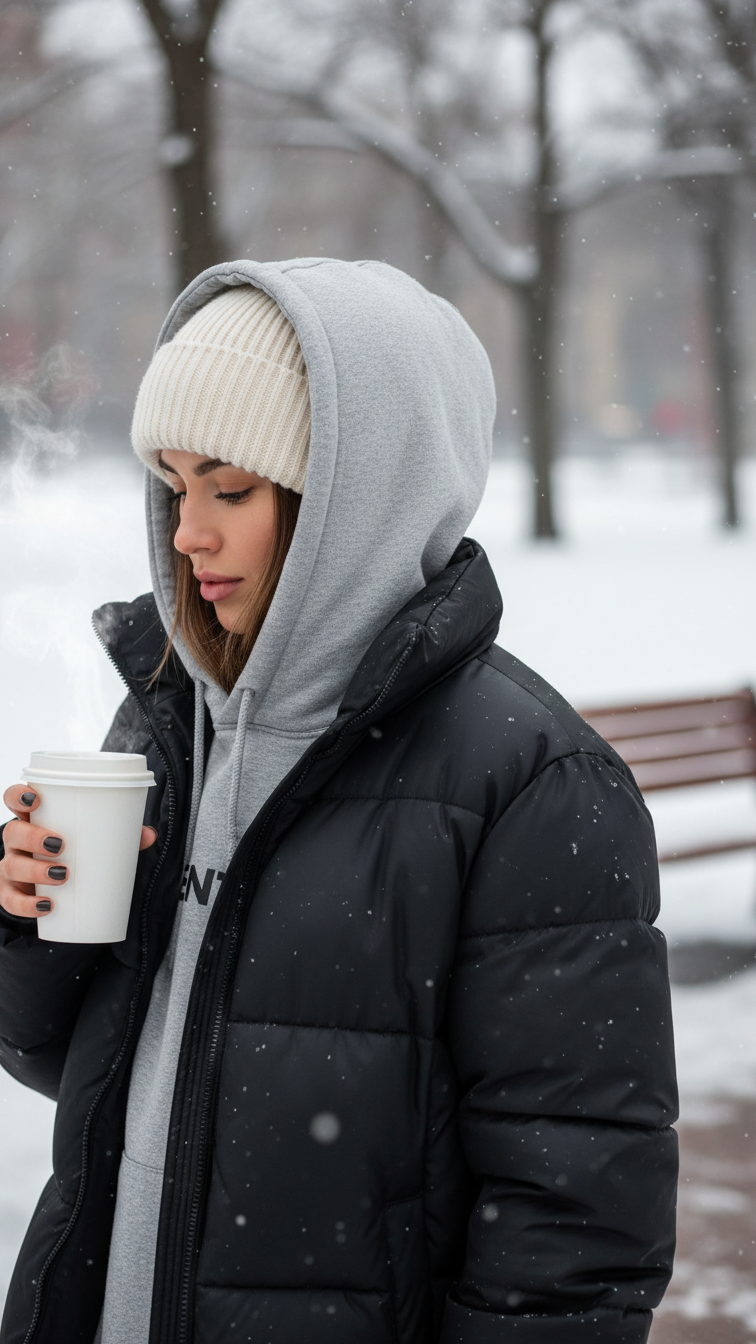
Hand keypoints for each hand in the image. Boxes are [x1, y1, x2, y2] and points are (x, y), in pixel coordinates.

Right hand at [0, 784, 156, 918]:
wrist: (56, 888)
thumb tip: (149, 834)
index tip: (35, 798)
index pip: (14, 799)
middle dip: (33, 836)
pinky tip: (45, 906)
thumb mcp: (92, 840)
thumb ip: (120, 834)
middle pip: (13, 832)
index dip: (18, 795)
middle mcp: (17, 842)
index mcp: (34, 819)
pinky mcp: (11, 893)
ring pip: (11, 865)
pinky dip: (26, 905)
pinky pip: (10, 900)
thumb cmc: (73, 852)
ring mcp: (12, 867)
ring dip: (35, 870)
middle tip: (59, 845)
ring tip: (62, 874)